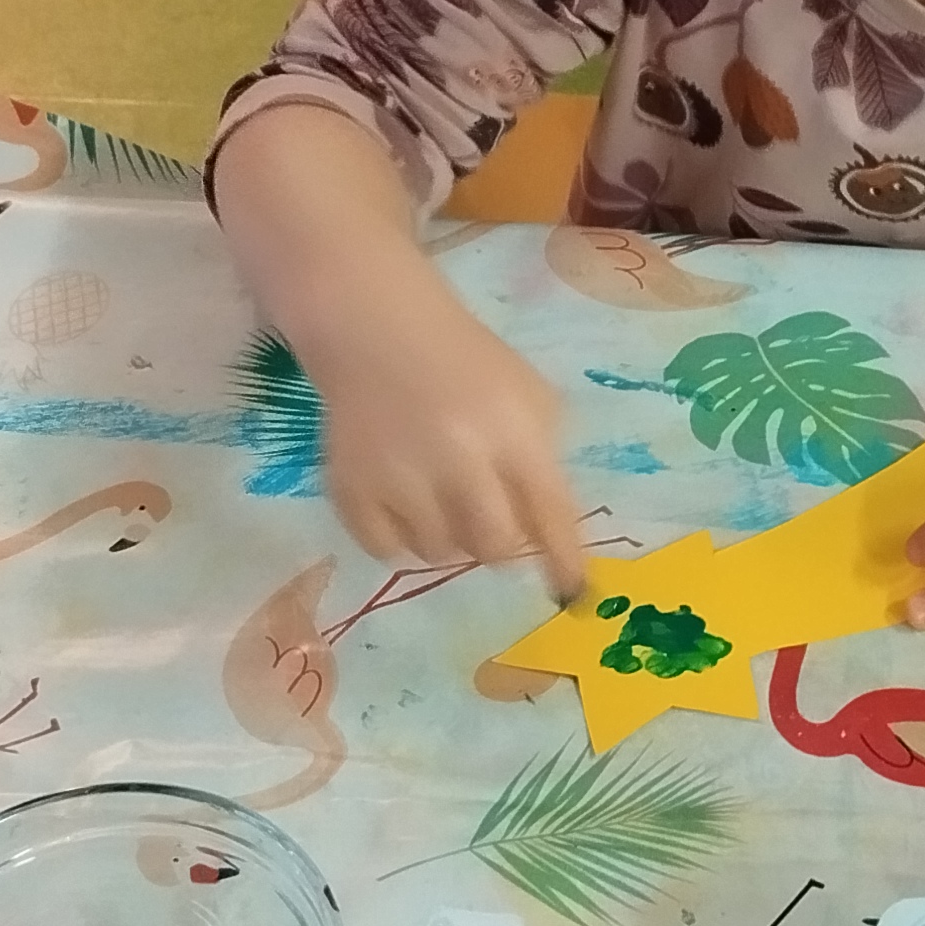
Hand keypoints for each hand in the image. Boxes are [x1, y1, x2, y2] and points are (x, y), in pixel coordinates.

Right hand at [304, 281, 588, 597]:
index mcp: (514, 431)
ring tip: (439, 496)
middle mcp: (459, 458)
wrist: (378, 331)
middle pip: (494, 547)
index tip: (573, 594)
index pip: (550, 513)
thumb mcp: (528, 398)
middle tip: (488, 522)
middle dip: (498, 543)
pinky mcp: (351, 486)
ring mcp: (400, 475)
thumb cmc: (468, 368)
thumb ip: (544, 463)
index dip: (563, 561)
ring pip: (439, 553)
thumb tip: (545, 539)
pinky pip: (385, 549)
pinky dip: (397, 536)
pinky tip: (402, 500)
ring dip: (447, 536)